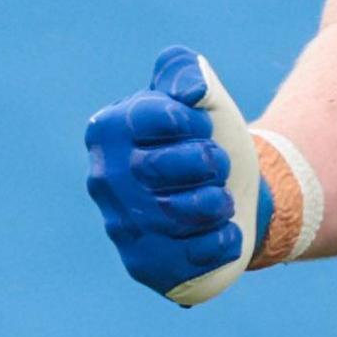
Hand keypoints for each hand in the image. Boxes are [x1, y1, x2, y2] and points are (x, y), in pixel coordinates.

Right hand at [85, 47, 271, 299]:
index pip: (163, 117)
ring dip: (219, 202)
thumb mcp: (200, 94)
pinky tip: (220, 232)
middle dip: (212, 162)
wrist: (231, 194)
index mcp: (108, 129)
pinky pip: (196, 255)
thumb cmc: (206, 140)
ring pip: (185, 212)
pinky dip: (224, 239)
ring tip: (218, 199)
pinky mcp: (144, 265)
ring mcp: (120, 226)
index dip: (197, 122)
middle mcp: (104, 179)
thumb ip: (184, 70)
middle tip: (216, 167)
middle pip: (172, 166)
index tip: (201, 129)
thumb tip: (190, 91)